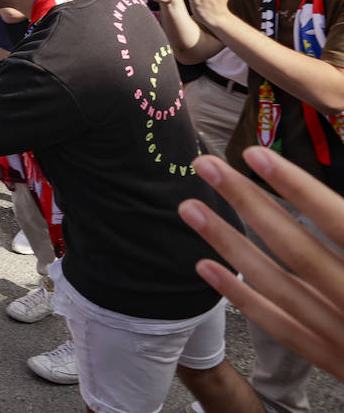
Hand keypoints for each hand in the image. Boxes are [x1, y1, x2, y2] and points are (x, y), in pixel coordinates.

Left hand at [180, 148, 343, 382]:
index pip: (341, 223)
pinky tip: (204, 267)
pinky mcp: (334, 363)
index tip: (256, 153)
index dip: (297, 188)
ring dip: (228, 244)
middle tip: (205, 166)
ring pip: (277, 286)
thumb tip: (333, 200)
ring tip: (189, 207)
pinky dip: (241, 297)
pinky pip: (279, 326)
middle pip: (297, 250)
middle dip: (248, 204)